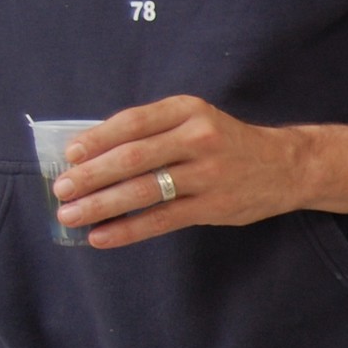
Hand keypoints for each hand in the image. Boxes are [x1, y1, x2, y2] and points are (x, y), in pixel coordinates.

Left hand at [50, 96, 308, 248]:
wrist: (287, 167)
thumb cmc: (228, 143)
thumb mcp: (196, 121)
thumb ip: (154, 131)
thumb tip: (94, 153)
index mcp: (188, 111)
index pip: (132, 123)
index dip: (97, 140)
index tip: (69, 156)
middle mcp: (198, 139)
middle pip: (133, 157)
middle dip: (91, 176)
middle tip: (60, 190)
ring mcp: (208, 175)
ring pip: (145, 190)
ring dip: (102, 204)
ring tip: (71, 215)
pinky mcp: (214, 207)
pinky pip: (163, 219)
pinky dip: (129, 229)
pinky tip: (103, 236)